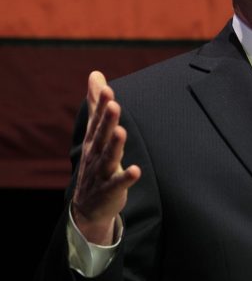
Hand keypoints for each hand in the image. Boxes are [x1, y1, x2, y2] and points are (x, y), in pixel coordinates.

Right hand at [71, 71, 140, 244]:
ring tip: (122, 132)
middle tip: (114, 104)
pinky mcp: (111, 191)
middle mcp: (95, 154)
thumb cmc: (95, 162)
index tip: (107, 89)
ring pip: (108, 157)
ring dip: (115, 145)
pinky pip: (118, 184)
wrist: (87, 207)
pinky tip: (135, 170)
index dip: (102, 105)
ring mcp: (101, 173)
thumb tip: (96, 74)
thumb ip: (97, 105)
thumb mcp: (95, 133)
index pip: (97, 120)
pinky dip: (126, 178)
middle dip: (107, 121)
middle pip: (102, 136)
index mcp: (94, 140)